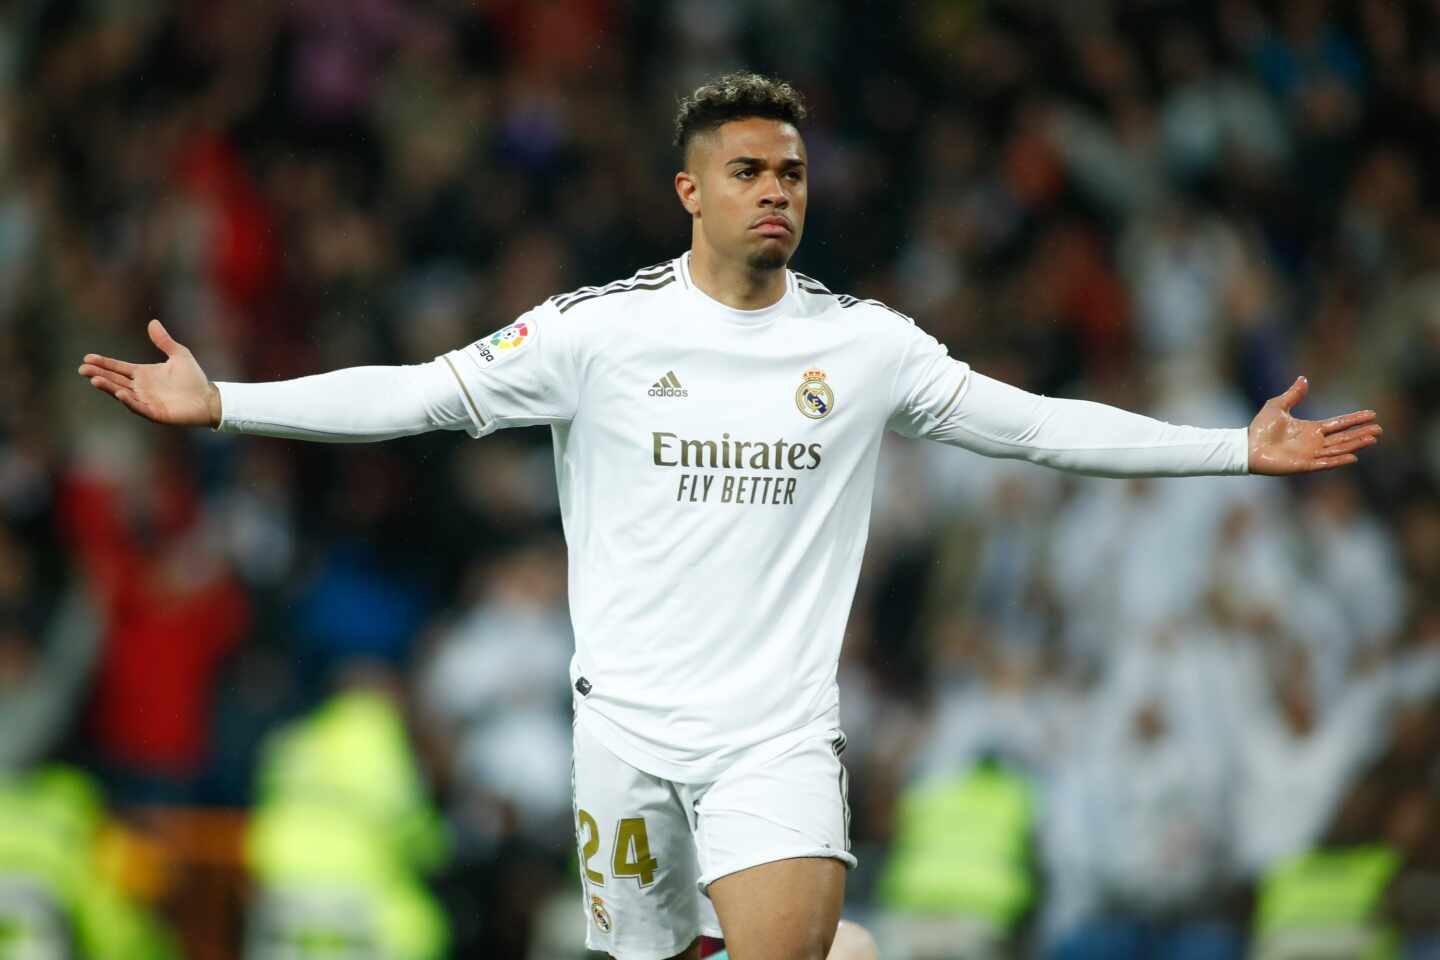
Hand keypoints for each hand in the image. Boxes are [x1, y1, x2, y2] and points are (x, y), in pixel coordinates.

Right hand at [77, 319, 220, 426]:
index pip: (119, 368)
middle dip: (99, 374)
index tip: (87, 358)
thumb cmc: (194, 378)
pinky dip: (129, 401)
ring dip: (109, 387)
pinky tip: (119, 393)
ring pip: (122, 393)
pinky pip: (139, 407)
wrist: (209, 398)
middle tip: (82, 369)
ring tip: (94, 380)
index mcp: (144, 374)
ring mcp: (146, 401)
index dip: (104, 363)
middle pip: (115, 380)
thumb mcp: (179, 354)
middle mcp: (141, 388)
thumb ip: (164, 341)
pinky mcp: (155, 413)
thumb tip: (152, 322)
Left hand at [1247, 376, 1380, 474]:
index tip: (1372, 414)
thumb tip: (1304, 379)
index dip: (1355, 419)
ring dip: (1355, 445)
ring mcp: (1310, 454)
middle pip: (1343, 437)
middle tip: (1379, 429)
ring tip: (1372, 439)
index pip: (1338, 424)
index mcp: (1311, 429)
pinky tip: (1353, 457)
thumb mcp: (1277, 406)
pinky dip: (1338, 460)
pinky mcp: (1303, 465)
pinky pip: (1325, 463)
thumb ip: (1293, 394)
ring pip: (1339, 449)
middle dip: (1361, 433)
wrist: (1246, 446)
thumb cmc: (1260, 428)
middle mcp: (1314, 442)